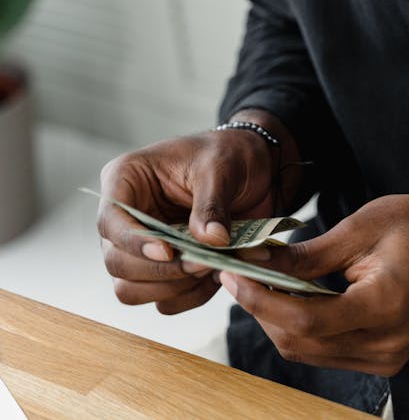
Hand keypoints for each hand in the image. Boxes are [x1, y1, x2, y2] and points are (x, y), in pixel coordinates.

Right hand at [97, 117, 293, 315]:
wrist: (253, 168)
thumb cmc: (227, 154)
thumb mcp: (221, 167)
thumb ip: (212, 203)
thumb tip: (210, 240)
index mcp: (126, 179)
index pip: (111, 220)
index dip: (133, 242)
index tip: (168, 251)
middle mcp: (127, 217)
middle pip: (117, 262)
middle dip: (160, 270)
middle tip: (203, 263)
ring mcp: (141, 246)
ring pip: (132, 289)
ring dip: (172, 287)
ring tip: (212, 268)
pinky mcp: (162, 268)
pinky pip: (163, 299)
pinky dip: (189, 295)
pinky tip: (215, 276)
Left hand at [219, 192, 408, 375]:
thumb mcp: (364, 224)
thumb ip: (312, 253)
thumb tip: (260, 262)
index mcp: (384, 306)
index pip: (306, 319)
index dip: (261, 300)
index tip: (232, 275)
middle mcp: (385, 345)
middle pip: (301, 343)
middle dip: (261, 309)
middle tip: (236, 273)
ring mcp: (385, 358)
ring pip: (309, 352)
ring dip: (276, 320)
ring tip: (256, 281)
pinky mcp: (382, 359)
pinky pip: (326, 350)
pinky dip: (300, 326)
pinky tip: (288, 296)